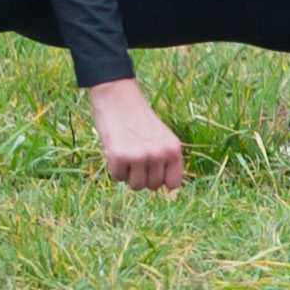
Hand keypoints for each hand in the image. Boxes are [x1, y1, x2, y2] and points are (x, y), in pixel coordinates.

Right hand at [85, 77, 188, 191]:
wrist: (118, 98)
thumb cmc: (139, 119)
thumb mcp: (162, 137)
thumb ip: (166, 159)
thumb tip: (168, 191)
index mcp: (173, 149)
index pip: (174, 183)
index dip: (162, 181)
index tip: (153, 174)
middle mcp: (159, 154)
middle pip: (153, 186)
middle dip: (144, 177)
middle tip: (136, 159)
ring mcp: (139, 156)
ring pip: (136, 186)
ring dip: (129, 175)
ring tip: (128, 156)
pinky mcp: (119, 157)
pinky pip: (118, 178)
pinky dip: (116, 168)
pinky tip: (116, 151)